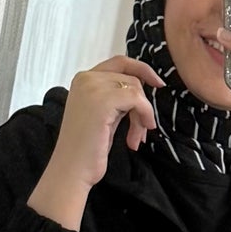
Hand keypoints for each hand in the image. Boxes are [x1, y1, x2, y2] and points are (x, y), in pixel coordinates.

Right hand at [28, 56, 162, 230]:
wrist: (72, 169)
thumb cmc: (87, 148)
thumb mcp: (104, 114)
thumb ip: (117, 97)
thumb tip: (145, 87)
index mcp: (83, 79)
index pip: (120, 62)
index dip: (142, 70)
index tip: (158, 84)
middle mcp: (86, 78)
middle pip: (131, 77)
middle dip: (142, 103)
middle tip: (144, 128)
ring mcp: (92, 87)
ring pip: (136, 89)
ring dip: (142, 115)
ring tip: (136, 138)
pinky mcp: (102, 101)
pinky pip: (137, 99)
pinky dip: (144, 116)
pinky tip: (136, 137)